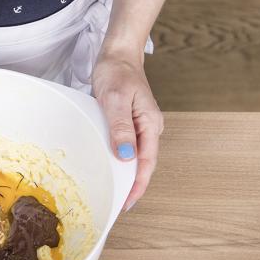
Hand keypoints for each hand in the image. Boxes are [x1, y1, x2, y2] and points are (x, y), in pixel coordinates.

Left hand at [92, 50, 163, 211]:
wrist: (117, 55)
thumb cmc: (117, 73)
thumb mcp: (116, 100)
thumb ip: (121, 128)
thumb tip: (126, 156)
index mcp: (150, 124)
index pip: (146, 162)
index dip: (137, 185)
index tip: (126, 203)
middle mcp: (148, 128)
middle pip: (142, 163)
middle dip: (131, 185)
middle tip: (115, 204)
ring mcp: (139, 126)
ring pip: (134, 156)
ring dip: (125, 174)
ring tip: (111, 192)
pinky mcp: (128, 122)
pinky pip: (125, 146)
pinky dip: (118, 159)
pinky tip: (108, 168)